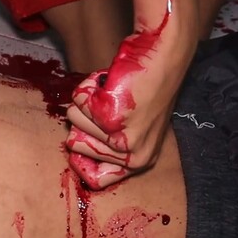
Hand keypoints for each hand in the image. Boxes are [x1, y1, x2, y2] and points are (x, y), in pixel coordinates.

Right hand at [64, 31, 186, 188]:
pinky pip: (78, 101)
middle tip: (111, 106)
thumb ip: (111, 145)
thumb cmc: (148, 87)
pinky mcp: (109, 116)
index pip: (95, 180)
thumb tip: (77, 158)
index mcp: (140, 161)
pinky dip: (89, 86)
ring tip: (112, 93)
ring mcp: (120, 138)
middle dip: (85, 119)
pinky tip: (110, 82)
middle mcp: (132, 156)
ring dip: (88, 100)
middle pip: (74, 146)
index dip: (81, 160)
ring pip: (74, 120)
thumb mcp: (136, 127)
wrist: (163, 57)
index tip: (83, 138)